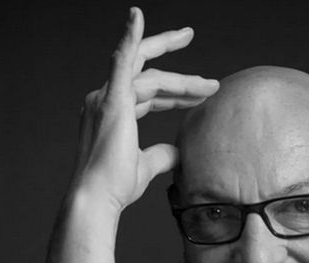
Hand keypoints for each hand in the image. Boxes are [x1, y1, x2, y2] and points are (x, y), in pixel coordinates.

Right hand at [72, 7, 218, 211]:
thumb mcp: (145, 167)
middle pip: (148, 74)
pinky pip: (121, 59)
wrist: (98, 198)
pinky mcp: (111, 100)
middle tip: (200, 58)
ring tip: (209, 86)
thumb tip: (178, 153)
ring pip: (152, 77)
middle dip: (178, 71)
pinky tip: (138, 15)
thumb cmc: (115, 188)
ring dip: (183, 82)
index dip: (176, 93)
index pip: (148, 94)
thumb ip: (161, 155)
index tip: (201, 95)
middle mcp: (105, 100)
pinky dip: (130, 36)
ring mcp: (106, 98)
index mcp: (112, 114)